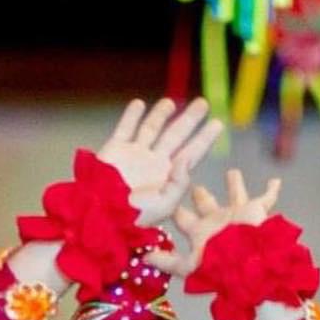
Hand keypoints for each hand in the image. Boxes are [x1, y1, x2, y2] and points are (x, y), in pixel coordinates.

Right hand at [95, 97, 222, 225]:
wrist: (101, 214)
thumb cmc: (133, 216)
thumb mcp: (165, 205)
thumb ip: (179, 182)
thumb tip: (186, 158)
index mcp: (167, 177)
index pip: (191, 153)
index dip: (204, 138)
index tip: (218, 123)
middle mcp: (153, 163)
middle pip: (175, 135)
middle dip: (190, 120)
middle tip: (204, 103)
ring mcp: (133, 155)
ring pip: (151, 129)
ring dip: (161, 114)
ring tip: (171, 102)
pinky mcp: (114, 150)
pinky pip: (125, 128)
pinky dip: (131, 116)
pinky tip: (139, 104)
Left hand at [147, 169, 281, 276]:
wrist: (251, 265)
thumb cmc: (219, 265)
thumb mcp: (188, 264)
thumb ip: (168, 262)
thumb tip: (144, 259)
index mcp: (202, 233)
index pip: (184, 219)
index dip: (176, 212)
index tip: (169, 203)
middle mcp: (219, 223)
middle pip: (207, 205)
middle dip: (202, 196)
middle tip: (195, 187)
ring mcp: (239, 217)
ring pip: (236, 196)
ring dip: (234, 185)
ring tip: (232, 172)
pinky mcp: (258, 213)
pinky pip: (267, 198)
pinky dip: (272, 190)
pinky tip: (275, 181)